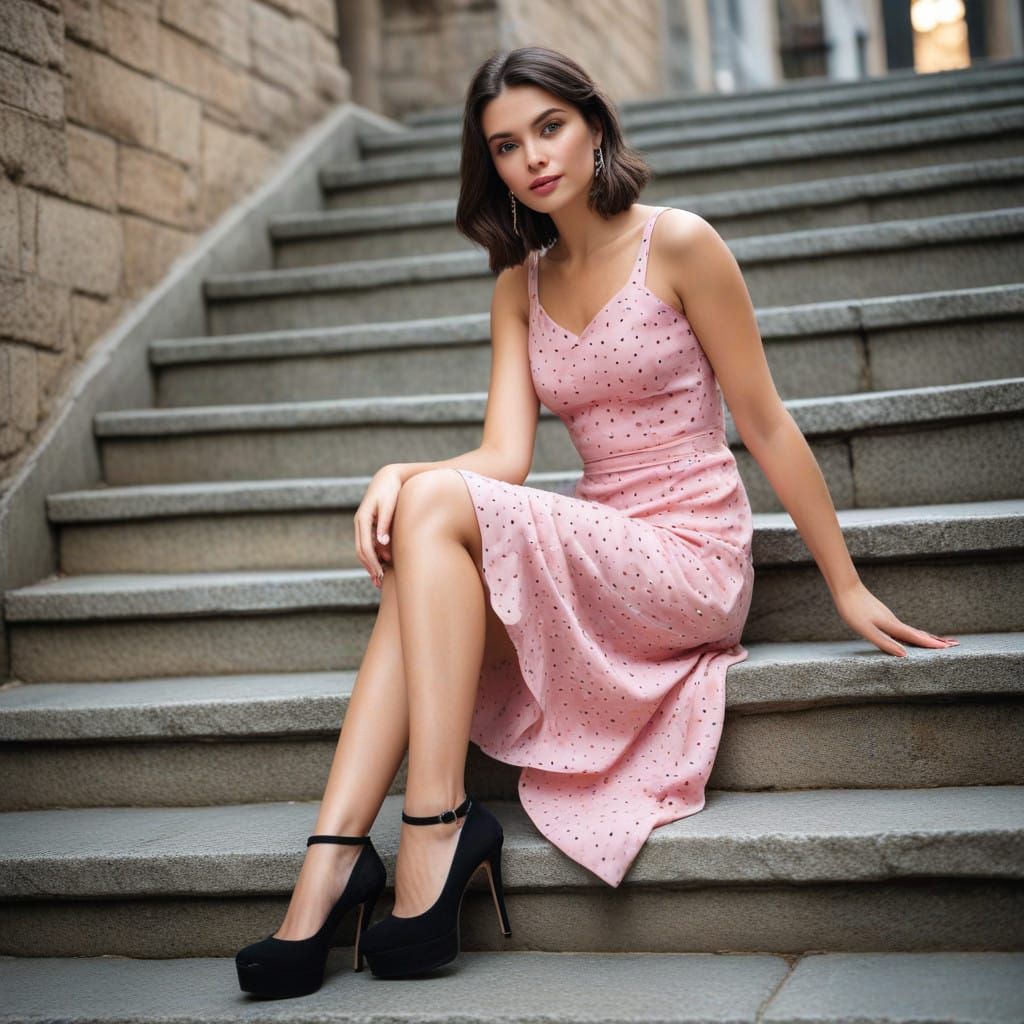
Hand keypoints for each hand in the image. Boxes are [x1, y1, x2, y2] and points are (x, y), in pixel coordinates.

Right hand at [354, 464, 403, 588]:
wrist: (388, 477)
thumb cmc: (391, 490)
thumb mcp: (389, 505)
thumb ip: (384, 523)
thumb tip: (382, 542)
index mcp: (362, 519)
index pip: (365, 546)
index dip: (372, 562)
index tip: (380, 574)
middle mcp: (359, 522)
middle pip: (361, 550)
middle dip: (369, 567)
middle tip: (379, 582)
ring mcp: (362, 524)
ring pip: (362, 549)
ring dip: (369, 564)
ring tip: (378, 579)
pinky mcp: (367, 525)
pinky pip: (367, 544)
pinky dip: (372, 556)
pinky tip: (380, 565)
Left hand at [832, 578, 959, 656]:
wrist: (846, 589)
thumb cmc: (853, 610)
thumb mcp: (866, 630)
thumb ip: (885, 642)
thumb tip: (904, 655)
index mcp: (892, 626)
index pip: (916, 637)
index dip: (931, 644)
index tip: (948, 648)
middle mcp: (894, 621)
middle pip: (919, 633)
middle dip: (935, 640)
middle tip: (953, 645)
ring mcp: (890, 618)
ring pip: (912, 630)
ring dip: (926, 637)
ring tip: (939, 642)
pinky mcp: (883, 616)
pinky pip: (903, 628)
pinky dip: (913, 633)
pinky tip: (912, 636)